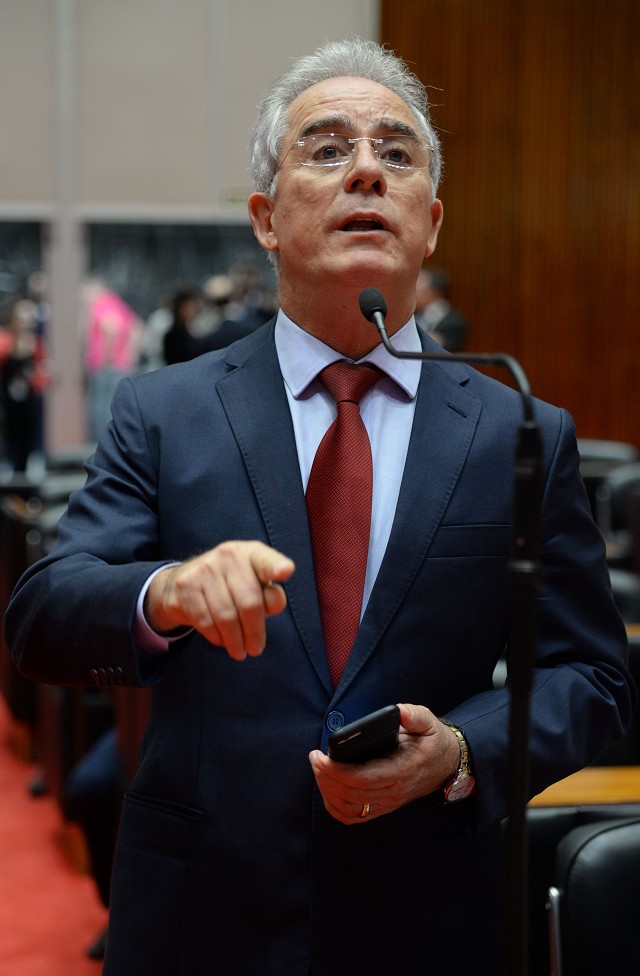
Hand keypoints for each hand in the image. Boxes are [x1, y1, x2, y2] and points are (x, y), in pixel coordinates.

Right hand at [145, 541, 294, 659]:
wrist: (183, 583)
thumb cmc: (230, 587)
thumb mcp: (254, 586)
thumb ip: (270, 596)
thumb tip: (274, 604)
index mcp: (251, 553)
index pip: (266, 560)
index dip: (275, 566)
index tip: (285, 571)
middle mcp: (228, 555)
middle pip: (249, 602)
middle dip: (254, 631)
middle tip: (255, 649)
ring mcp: (204, 568)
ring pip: (226, 616)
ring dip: (235, 640)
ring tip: (239, 651)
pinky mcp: (186, 585)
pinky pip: (206, 621)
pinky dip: (217, 637)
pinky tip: (222, 640)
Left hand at [308, 703, 459, 823]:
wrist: (447, 766)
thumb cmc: (433, 741)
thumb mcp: (428, 722)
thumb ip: (413, 715)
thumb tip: (398, 712)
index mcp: (401, 771)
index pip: (361, 779)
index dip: (336, 771)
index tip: (319, 756)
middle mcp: (393, 791)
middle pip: (349, 794)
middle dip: (325, 777)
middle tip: (314, 758)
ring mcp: (387, 803)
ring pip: (348, 809)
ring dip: (327, 792)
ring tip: (318, 770)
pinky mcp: (383, 807)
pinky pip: (353, 816)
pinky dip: (335, 807)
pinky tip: (327, 789)